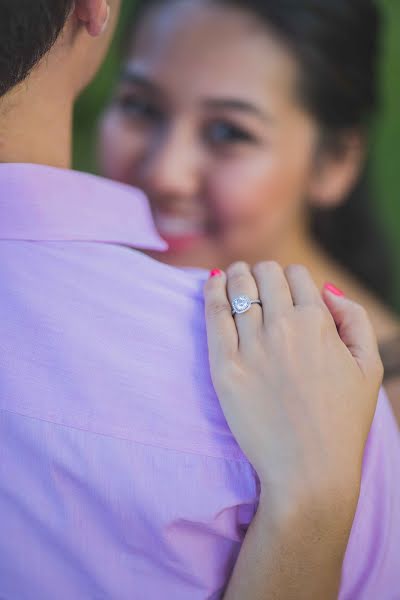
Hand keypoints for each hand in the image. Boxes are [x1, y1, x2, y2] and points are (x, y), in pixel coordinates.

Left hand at [204, 261, 382, 516]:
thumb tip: (326, 289)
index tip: (285, 286)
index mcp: (319, 323)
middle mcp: (284, 328)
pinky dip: (211, 291)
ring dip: (237, 276)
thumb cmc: (343, 421)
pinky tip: (211, 281)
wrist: (309, 470)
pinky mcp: (225, 368)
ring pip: (238, 289)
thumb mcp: (368, 366)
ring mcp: (252, 347)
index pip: (297, 275)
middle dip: (263, 272)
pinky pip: (214, 315)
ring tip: (233, 275)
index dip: (291, 276)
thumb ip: (354, 318)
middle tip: (257, 279)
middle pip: (266, 275)